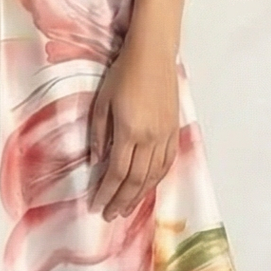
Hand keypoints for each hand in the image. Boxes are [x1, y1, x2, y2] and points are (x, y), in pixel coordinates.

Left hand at [87, 35, 178, 220]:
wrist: (152, 55)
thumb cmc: (122, 74)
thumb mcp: (102, 102)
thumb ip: (98, 134)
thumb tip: (96, 162)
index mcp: (129, 131)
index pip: (117, 172)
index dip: (107, 192)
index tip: (97, 206)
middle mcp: (150, 138)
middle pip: (136, 179)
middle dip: (122, 200)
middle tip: (111, 215)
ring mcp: (165, 135)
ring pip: (154, 175)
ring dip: (140, 195)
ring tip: (127, 208)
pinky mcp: (174, 130)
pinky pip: (167, 162)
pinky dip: (157, 179)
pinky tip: (149, 187)